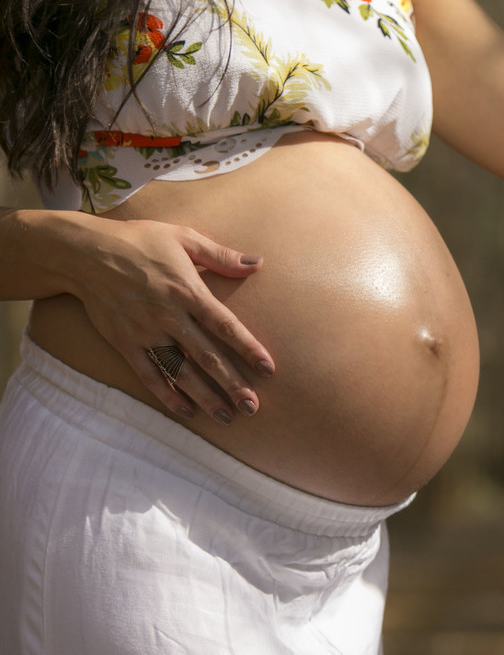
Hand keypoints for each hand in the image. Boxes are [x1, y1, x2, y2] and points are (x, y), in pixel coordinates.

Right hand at [69, 218, 273, 423]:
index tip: (267, 368)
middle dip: (231, 383)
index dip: (247, 347)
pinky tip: (185, 411)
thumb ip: (221, 255)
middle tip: (252, 406)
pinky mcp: (124, 343)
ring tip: (227, 416)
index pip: (224, 325)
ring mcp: (145, 332)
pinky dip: (166, 395)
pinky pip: (148, 374)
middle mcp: (168, 316)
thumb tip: (258, 263)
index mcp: (187, 291)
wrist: (83, 253)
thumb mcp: (183, 237)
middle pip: (206, 355)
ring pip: (180, 371)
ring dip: (204, 396)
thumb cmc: (138, 241)